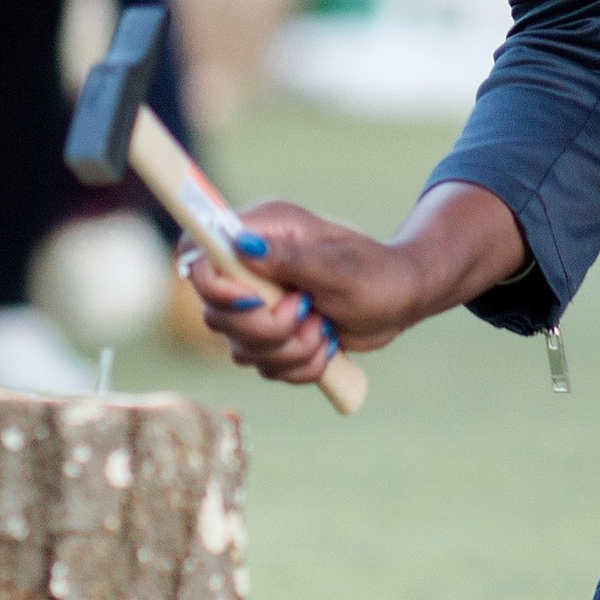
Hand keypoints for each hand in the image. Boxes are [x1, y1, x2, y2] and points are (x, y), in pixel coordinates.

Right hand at [182, 182, 528, 386]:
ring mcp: (257, 303)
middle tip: (307, 312)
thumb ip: (289, 257)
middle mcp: (250, 267)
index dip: (211, 284)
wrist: (402, 299)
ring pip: (240, 348)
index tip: (253, 301)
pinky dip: (299, 366)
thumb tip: (241, 244)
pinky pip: (264, 367)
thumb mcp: (340, 267)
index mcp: (261, 232)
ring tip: (325, 328)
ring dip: (290, 350)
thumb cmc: (379, 273)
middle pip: (215, 313)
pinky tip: (326, 345)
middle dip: (266, 329)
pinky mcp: (269, 336)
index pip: (197, 252)